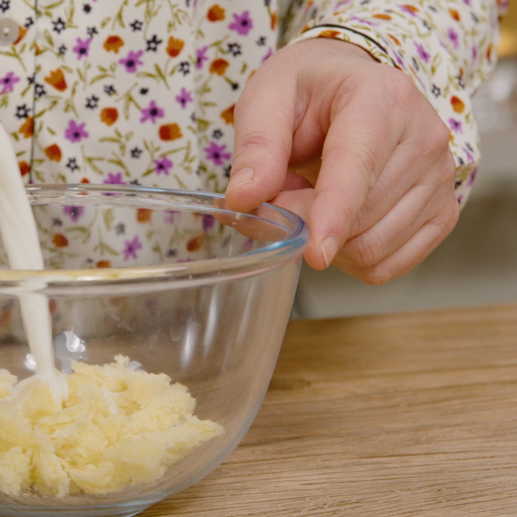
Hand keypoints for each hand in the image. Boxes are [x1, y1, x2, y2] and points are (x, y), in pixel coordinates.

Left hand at [225, 38, 458, 284]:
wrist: (355, 83)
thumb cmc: (310, 89)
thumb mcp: (268, 97)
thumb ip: (256, 147)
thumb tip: (243, 200)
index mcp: (381, 99)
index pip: (357, 168)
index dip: (333, 215)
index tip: (316, 253)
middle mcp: (424, 138)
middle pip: (359, 219)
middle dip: (307, 222)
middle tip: (287, 192)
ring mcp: (440, 178)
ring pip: (372, 249)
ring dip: (329, 240)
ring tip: (320, 196)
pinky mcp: (442, 211)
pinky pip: (387, 265)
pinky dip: (353, 257)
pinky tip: (344, 221)